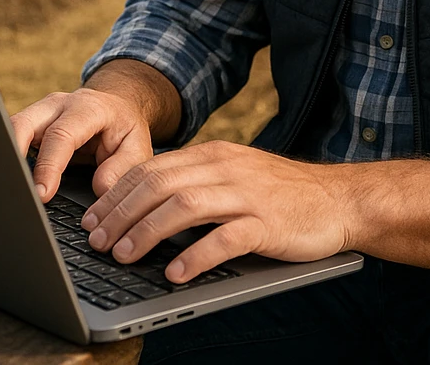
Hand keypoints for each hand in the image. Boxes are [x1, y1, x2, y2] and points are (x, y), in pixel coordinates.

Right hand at [10, 88, 153, 201]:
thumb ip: (122, 168)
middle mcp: (58, 105)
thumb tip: (100, 190)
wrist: (116, 107)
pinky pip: (12, 137)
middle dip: (13, 155)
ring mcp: (40, 112)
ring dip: (7, 158)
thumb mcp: (136, 147)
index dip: (48, 166)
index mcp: (86, 108)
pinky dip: (9, 158)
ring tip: (8, 188)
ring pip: (11, 128)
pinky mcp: (30, 123)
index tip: (42, 194)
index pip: (61, 135)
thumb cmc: (124, 129)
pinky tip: (10, 181)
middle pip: (24, 123)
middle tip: (15, 191)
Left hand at [80, 141, 353, 283]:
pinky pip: (224, 238)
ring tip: (125, 256)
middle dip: (121, 213)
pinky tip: (174, 274)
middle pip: (160, 184)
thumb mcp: (233, 175)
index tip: (91, 219)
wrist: (338, 198)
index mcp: (212, 155)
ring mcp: (246, 194)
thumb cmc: (280, 194)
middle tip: (97, 242)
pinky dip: (195, 256)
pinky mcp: (267, 223)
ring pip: (184, 206)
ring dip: (148, 232)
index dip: (116, 194)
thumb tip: (144, 206)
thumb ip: (196, 183)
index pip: (151, 169)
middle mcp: (225, 168)